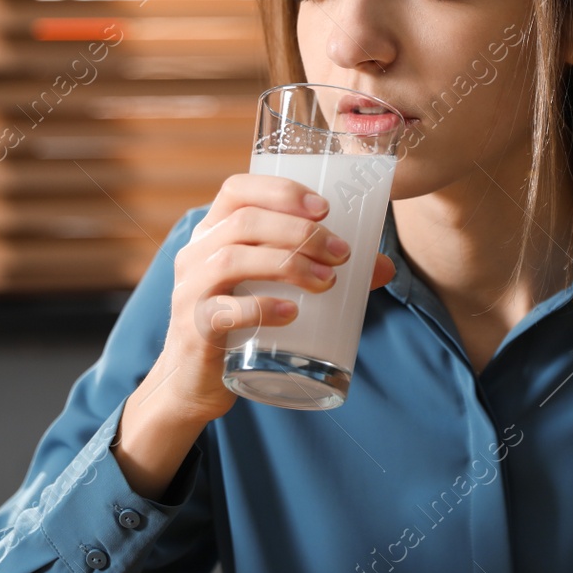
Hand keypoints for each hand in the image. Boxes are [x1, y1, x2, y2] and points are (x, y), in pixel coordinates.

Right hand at [114, 174, 395, 491]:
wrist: (194, 382)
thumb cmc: (240, 323)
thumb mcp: (272, 288)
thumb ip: (322, 271)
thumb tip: (383, 267)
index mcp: (213, 233)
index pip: (236, 190)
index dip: (280, 190)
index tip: (323, 207)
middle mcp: (195, 255)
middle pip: (244, 222)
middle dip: (300, 232)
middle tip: (341, 254)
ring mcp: (190, 292)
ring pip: (232, 260)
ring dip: (288, 264)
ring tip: (327, 281)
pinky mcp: (193, 331)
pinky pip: (223, 312)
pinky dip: (261, 308)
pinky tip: (291, 313)